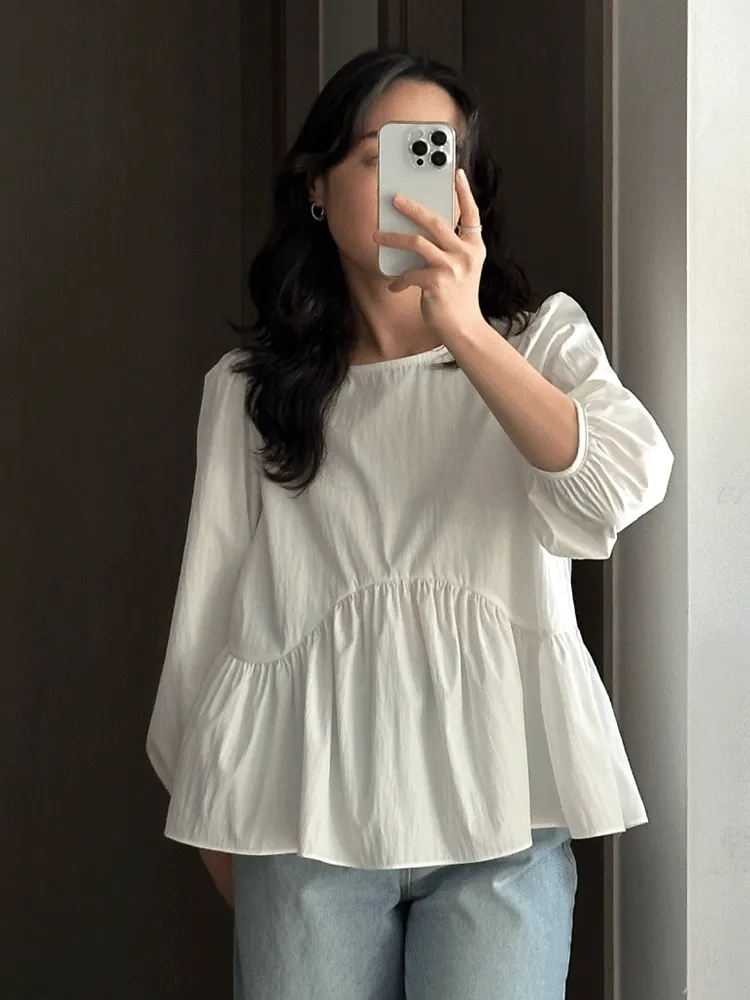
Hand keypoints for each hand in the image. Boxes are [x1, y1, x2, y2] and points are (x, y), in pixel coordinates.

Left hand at [372, 168, 485, 341]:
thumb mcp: (463, 269)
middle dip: (412, 208)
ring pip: (417, 242)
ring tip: (377, 237)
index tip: (456, 173)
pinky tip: (395, 286)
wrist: (464, 327)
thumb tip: (420, 234)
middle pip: (435, 221)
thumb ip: (450, 250)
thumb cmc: (459, 298)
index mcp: (475, 247)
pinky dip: (399, 279)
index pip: (471, 214)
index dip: (464, 193)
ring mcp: (452, 267)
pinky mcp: (436, 282)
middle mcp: (466, 253)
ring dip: (393, 238)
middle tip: (395, 199)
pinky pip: (410, 272)